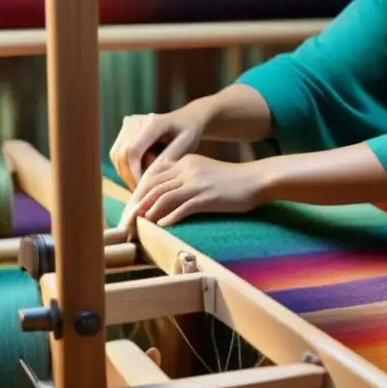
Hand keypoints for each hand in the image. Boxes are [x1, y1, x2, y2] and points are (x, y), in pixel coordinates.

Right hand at [109, 107, 207, 189]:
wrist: (186, 118)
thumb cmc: (189, 132)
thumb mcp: (186, 145)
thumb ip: (168, 160)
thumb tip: (149, 179)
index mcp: (153, 123)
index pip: (133, 151)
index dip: (134, 173)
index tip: (142, 189)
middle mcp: (135, 121)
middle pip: (121, 154)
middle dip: (129, 176)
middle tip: (140, 192)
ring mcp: (127, 125)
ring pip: (117, 156)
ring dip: (126, 173)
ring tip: (141, 184)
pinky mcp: (124, 131)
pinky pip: (118, 154)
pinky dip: (126, 167)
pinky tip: (139, 174)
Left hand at [121, 153, 269, 227]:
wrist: (257, 179)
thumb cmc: (233, 180)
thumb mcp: (205, 171)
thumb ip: (186, 177)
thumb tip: (166, 196)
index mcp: (186, 161)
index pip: (153, 175)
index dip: (139, 191)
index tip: (132, 206)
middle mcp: (188, 169)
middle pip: (154, 187)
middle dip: (138, 205)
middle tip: (129, 220)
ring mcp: (197, 183)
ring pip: (163, 197)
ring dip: (149, 213)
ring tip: (140, 225)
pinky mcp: (206, 197)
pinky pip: (181, 208)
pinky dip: (168, 218)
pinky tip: (161, 226)